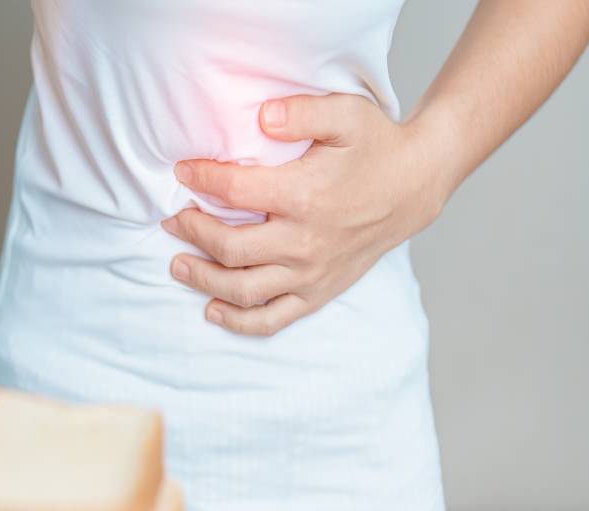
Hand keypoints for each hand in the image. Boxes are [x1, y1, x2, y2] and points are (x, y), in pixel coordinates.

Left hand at [162, 93, 449, 335]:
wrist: (414, 186)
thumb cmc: (376, 147)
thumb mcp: (346, 114)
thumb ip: (302, 111)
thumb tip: (261, 116)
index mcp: (306, 196)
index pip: (235, 191)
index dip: (201, 179)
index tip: (183, 171)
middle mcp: (306, 241)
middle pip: (230, 248)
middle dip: (193, 233)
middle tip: (174, 220)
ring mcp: (312, 273)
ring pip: (244, 289)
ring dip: (203, 279)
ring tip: (178, 264)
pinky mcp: (318, 292)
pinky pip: (273, 319)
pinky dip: (239, 320)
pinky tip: (211, 309)